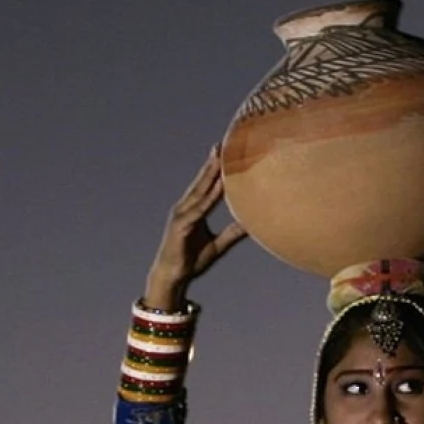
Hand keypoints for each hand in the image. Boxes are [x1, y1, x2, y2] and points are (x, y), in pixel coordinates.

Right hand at [143, 148, 251, 311]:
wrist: (172, 278)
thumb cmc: (191, 261)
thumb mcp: (218, 245)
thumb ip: (233, 233)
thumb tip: (251, 224)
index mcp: (193, 210)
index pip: (206, 186)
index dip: (215, 170)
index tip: (225, 152)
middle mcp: (185, 208)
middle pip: (202, 183)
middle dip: (212, 164)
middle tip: (221, 145)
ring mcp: (182, 216)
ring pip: (200, 192)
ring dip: (210, 175)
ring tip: (220, 159)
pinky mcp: (181, 227)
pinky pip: (199, 210)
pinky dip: (209, 198)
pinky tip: (218, 187)